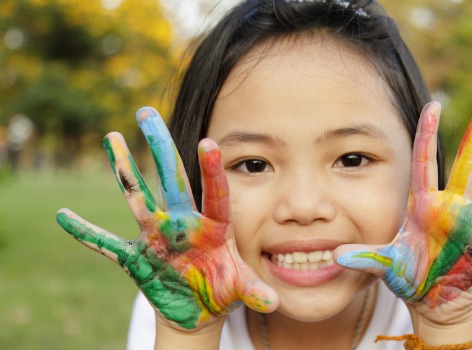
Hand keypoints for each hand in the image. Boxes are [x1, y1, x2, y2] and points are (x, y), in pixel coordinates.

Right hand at [56, 107, 277, 330]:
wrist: (198, 307)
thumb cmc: (222, 289)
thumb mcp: (240, 288)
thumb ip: (254, 290)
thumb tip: (272, 301)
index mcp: (214, 227)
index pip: (215, 193)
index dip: (212, 170)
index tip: (209, 141)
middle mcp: (184, 223)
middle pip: (172, 179)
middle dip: (160, 147)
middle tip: (146, 112)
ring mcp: (158, 237)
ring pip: (137, 197)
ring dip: (123, 169)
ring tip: (112, 135)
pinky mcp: (137, 257)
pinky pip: (106, 244)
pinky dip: (85, 232)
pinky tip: (63, 215)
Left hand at [335, 95, 471, 323]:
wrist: (430, 299)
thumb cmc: (408, 275)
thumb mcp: (385, 263)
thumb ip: (364, 257)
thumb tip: (336, 256)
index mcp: (425, 206)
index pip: (425, 161)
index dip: (428, 133)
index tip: (434, 103)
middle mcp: (454, 209)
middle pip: (468, 162)